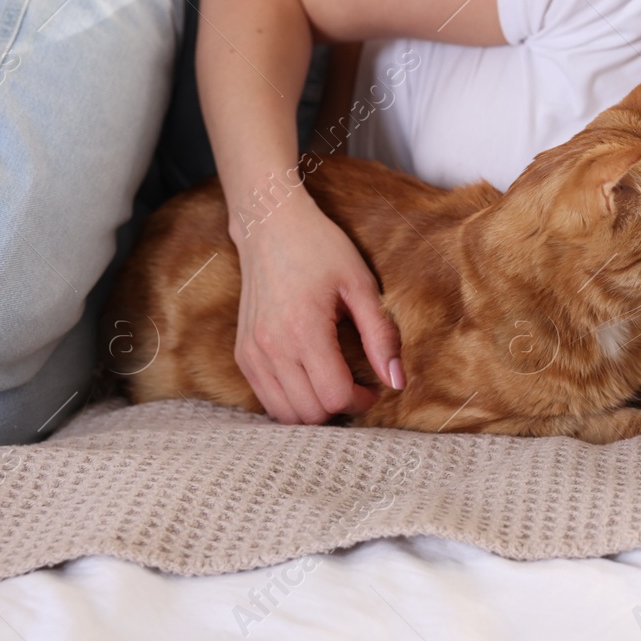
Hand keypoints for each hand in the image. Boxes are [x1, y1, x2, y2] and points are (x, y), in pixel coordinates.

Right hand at [231, 202, 404, 423]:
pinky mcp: (242, 353)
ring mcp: (251, 353)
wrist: (271, 226)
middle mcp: (271, 348)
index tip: (374, 387)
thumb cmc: (321, 249)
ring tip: (334, 385)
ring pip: (284, 413)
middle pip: (309, 414)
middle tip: (357, 388)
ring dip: (313, 410)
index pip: (334, 396)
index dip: (361, 401)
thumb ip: (381, 336)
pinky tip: (310, 380)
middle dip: (339, 408)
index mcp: (304, 331)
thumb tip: (398, 381)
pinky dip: (290, 401)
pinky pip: (266, 398)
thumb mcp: (361, 285)